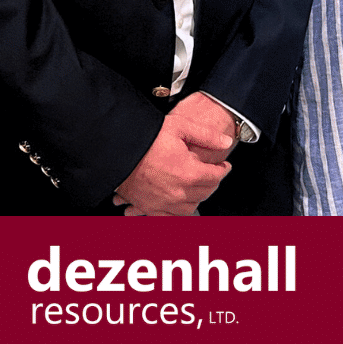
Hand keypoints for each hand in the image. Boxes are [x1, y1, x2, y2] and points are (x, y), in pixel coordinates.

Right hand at [112, 93, 236, 214]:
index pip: (216, 176)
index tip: (224, 165)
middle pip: (205, 193)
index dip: (223, 169)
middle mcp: (178, 192)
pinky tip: (179, 204)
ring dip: (197, 198)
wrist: (116, 150)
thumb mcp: (179, 126)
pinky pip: (170, 217)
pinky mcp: (149, 207)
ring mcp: (163, 202)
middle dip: (212, 183)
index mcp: (189, 173)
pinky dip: (178, 212)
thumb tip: (226, 141)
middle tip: (212, 174)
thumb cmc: (145, 137)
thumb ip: (206, 136)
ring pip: (190, 208)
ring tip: (197, 188)